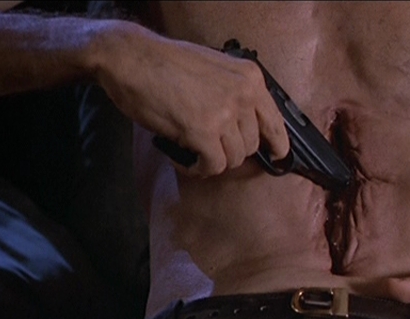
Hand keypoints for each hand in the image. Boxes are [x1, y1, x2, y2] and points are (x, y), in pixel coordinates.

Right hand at [93, 21, 288, 176]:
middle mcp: (243, 95)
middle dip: (231, 151)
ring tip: (193, 152)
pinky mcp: (203, 131)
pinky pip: (213, 165)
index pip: (276, 120)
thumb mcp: (216, 68)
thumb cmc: (166, 63)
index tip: (276, 156)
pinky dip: (199, 169)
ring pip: (234, 158)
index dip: (277, 144)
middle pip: (252, 144)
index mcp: (250, 78)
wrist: (132, 57)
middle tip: (209, 147)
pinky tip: (185, 160)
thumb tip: (245, 125)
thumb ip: (235, 93)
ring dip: (213, 160)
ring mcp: (224, 113)